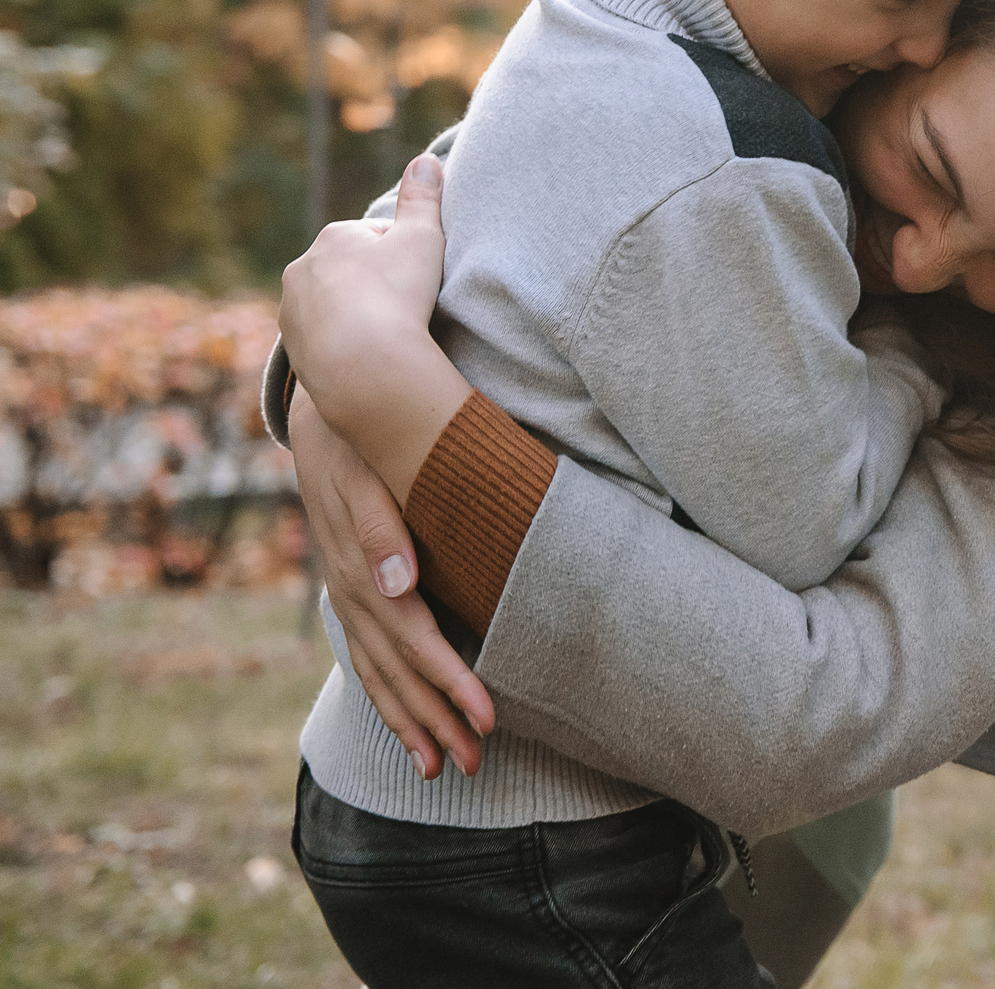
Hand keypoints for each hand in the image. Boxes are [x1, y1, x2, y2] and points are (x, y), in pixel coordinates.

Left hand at [281, 153, 471, 499]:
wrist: (365, 366)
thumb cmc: (398, 295)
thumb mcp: (423, 237)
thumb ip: (424, 197)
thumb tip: (426, 159)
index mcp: (334, 236)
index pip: (375, 237)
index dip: (404, 256)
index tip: (420, 279)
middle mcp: (303, 268)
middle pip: (349, 271)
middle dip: (374, 283)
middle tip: (407, 307)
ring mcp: (292, 311)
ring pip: (331, 305)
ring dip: (356, 314)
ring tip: (388, 335)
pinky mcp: (292, 348)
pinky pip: (323, 339)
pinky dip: (343, 343)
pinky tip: (369, 355)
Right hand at [290, 387, 495, 778]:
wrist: (326, 408)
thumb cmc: (360, 437)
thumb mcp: (366, 470)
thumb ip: (381, 529)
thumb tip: (398, 588)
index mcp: (361, 571)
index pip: (416, 642)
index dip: (450, 685)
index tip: (486, 721)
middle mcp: (350, 592)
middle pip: (397, 672)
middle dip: (436, 721)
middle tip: (473, 764)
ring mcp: (346, 594)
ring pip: (378, 673)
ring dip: (409, 721)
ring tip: (438, 768)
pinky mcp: (350, 587)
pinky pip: (367, 654)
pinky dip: (387, 691)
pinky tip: (407, 719)